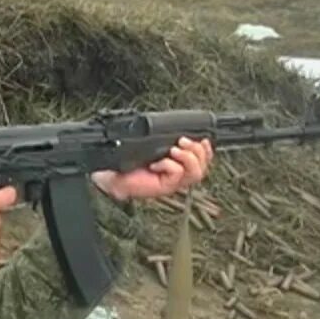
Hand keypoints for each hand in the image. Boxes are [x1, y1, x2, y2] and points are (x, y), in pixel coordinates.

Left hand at [91, 137, 212, 200]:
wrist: (112, 176)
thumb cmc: (128, 162)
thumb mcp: (149, 146)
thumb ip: (164, 140)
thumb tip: (177, 129)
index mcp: (178, 164)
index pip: (203, 159)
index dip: (206, 150)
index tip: (203, 139)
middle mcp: (178, 175)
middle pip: (203, 166)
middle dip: (197, 150)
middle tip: (182, 142)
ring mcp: (172, 183)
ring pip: (195, 173)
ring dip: (188, 157)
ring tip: (174, 150)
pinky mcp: (164, 188)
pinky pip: (177, 174)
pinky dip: (169, 165)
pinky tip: (156, 164)